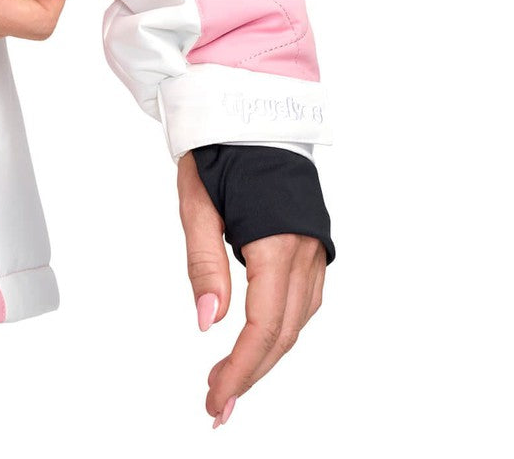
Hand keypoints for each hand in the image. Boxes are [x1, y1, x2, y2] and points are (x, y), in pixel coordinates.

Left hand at [177, 149, 326, 427]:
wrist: (254, 109)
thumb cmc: (222, 148)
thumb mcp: (197, 202)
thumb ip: (204, 263)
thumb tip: (207, 322)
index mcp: (275, 238)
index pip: (263, 324)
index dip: (240, 369)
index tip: (216, 398)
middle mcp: (304, 246)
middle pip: (285, 331)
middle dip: (251, 373)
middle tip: (217, 403)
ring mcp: (315, 244)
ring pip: (299, 318)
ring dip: (268, 354)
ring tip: (232, 377)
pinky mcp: (313, 240)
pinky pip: (306, 297)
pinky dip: (284, 325)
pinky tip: (261, 337)